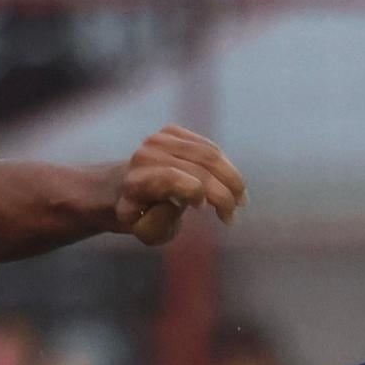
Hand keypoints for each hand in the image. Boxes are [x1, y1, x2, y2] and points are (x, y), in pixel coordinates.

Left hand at [111, 126, 245, 247]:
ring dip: (232, 179)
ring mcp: (159, 139)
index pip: (173, 179)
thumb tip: (175, 203)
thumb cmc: (140, 216)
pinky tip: (230, 184)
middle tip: (233, 214)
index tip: (210, 211)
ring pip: (210, 155)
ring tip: (240, 200)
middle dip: (223, 194)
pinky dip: (225, 166)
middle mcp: (146, 155)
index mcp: (136, 182)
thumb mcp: (147, 232)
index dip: (199, 192)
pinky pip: (210, 147)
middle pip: (199, 168)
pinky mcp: (172, 132)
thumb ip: (157, 224)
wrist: (124, 188)